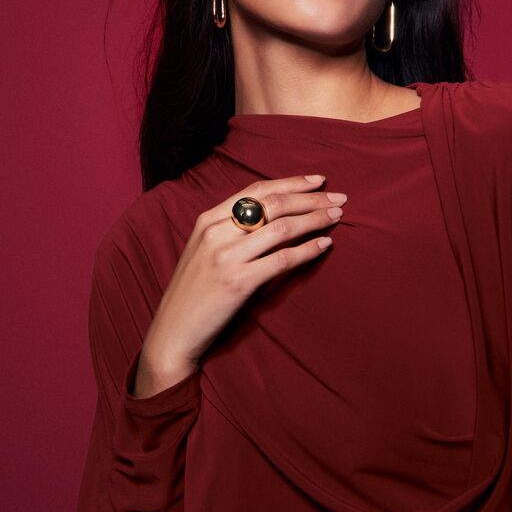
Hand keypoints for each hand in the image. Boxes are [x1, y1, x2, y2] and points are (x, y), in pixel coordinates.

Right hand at [131, 174, 344, 396]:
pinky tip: (324, 245)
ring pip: (281, 228)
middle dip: (311, 198)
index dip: (291, 182)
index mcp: (207, 219)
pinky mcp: (237, 282)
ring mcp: (226, 257)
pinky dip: (307, 250)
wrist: (173, 331)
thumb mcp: (205, 250)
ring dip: (314, 220)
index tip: (318, 180)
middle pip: (273, 204)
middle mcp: (216, 232)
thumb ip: (232, 229)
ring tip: (337, 217)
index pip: (256, 190)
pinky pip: (281, 260)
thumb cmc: (195, 291)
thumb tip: (278, 215)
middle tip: (338, 198)